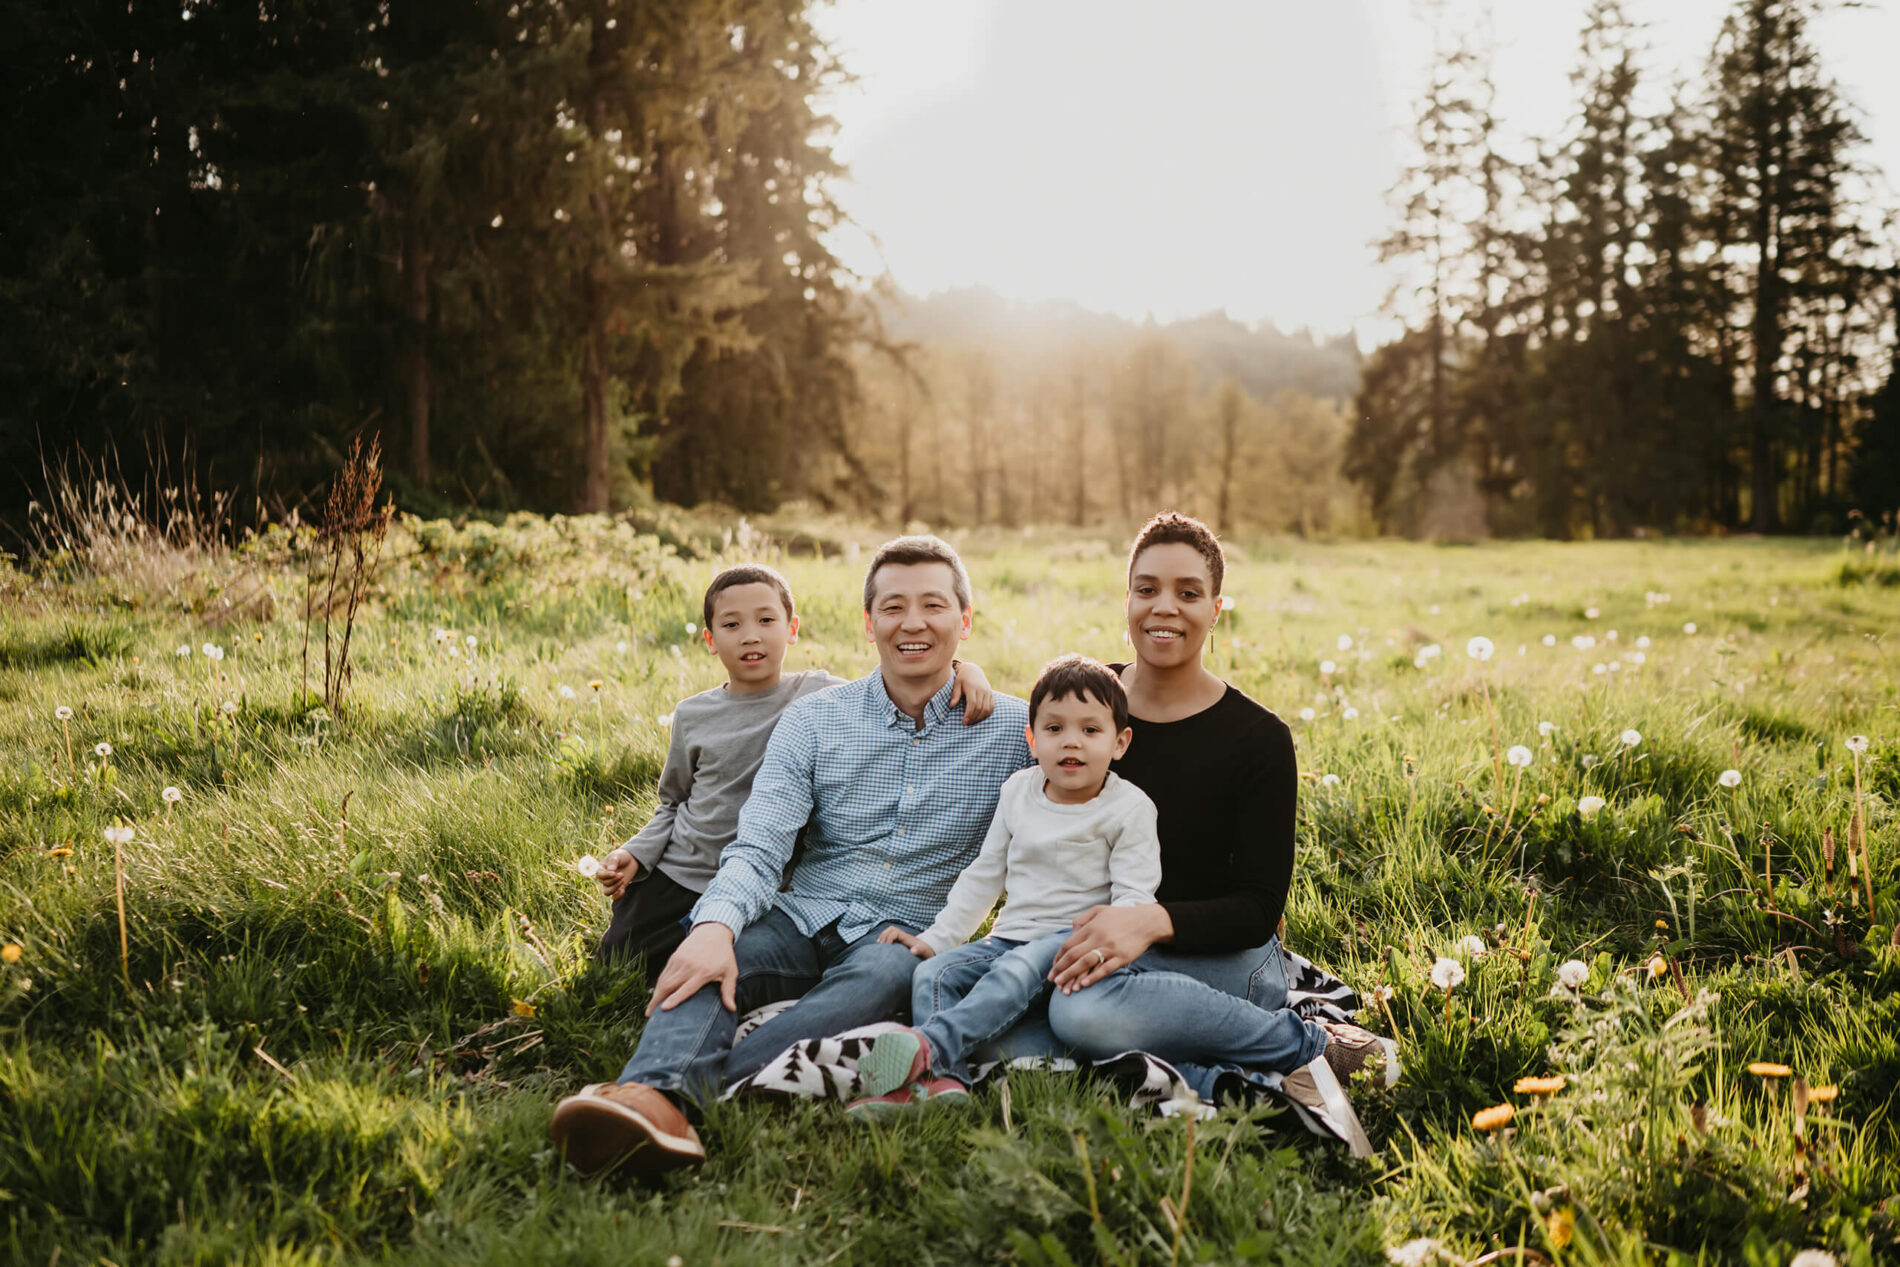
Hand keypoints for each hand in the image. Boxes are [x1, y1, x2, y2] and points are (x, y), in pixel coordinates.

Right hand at [596, 849, 638, 900]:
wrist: (630, 860)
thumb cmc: (621, 856)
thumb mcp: (617, 856)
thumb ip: (613, 862)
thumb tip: (611, 870)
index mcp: (601, 869)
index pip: (599, 875)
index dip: (606, 875)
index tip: (614, 873)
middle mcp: (604, 878)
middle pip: (605, 883)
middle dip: (614, 880)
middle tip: (622, 874)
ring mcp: (610, 884)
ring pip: (607, 892)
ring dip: (615, 888)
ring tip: (622, 880)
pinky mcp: (618, 888)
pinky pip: (615, 897)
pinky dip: (618, 895)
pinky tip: (623, 890)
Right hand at [647, 922, 737, 1014]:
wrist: (713, 931)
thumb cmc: (723, 954)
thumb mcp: (730, 972)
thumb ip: (729, 990)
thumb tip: (732, 1008)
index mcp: (703, 972)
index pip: (686, 988)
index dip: (675, 999)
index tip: (664, 1008)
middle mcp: (688, 966)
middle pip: (669, 985)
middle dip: (657, 1001)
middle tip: (651, 1016)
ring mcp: (679, 961)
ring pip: (663, 980)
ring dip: (656, 995)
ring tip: (651, 1009)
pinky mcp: (674, 957)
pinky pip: (663, 973)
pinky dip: (659, 985)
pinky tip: (657, 995)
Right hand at [877, 925, 936, 958]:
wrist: (928, 952)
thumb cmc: (926, 952)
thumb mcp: (925, 952)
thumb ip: (920, 950)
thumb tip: (912, 950)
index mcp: (907, 937)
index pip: (895, 931)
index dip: (889, 937)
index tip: (887, 946)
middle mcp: (903, 936)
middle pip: (890, 929)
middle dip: (884, 936)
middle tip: (881, 946)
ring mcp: (900, 939)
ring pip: (888, 932)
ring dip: (882, 937)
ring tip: (879, 946)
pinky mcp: (899, 943)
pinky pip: (889, 937)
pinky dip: (883, 940)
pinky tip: (881, 948)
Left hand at [951, 660, 995, 725]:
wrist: (973, 670)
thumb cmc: (962, 678)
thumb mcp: (956, 684)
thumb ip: (955, 694)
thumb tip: (952, 705)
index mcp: (973, 687)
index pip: (972, 704)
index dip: (968, 714)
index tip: (963, 722)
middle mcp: (982, 690)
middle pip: (980, 708)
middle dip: (973, 718)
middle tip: (966, 723)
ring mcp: (988, 692)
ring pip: (987, 709)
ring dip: (980, 717)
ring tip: (972, 721)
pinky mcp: (991, 694)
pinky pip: (991, 707)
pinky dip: (986, 714)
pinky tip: (979, 717)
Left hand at [1049, 904, 1171, 993]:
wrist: (1146, 921)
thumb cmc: (1122, 916)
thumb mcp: (1100, 910)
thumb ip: (1083, 919)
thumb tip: (1071, 931)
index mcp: (1091, 927)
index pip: (1068, 944)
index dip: (1058, 957)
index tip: (1053, 968)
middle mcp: (1098, 938)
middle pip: (1074, 955)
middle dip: (1061, 969)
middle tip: (1052, 981)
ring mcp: (1110, 948)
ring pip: (1086, 963)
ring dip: (1072, 976)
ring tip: (1063, 987)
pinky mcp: (1122, 957)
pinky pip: (1105, 969)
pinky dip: (1093, 977)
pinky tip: (1084, 984)